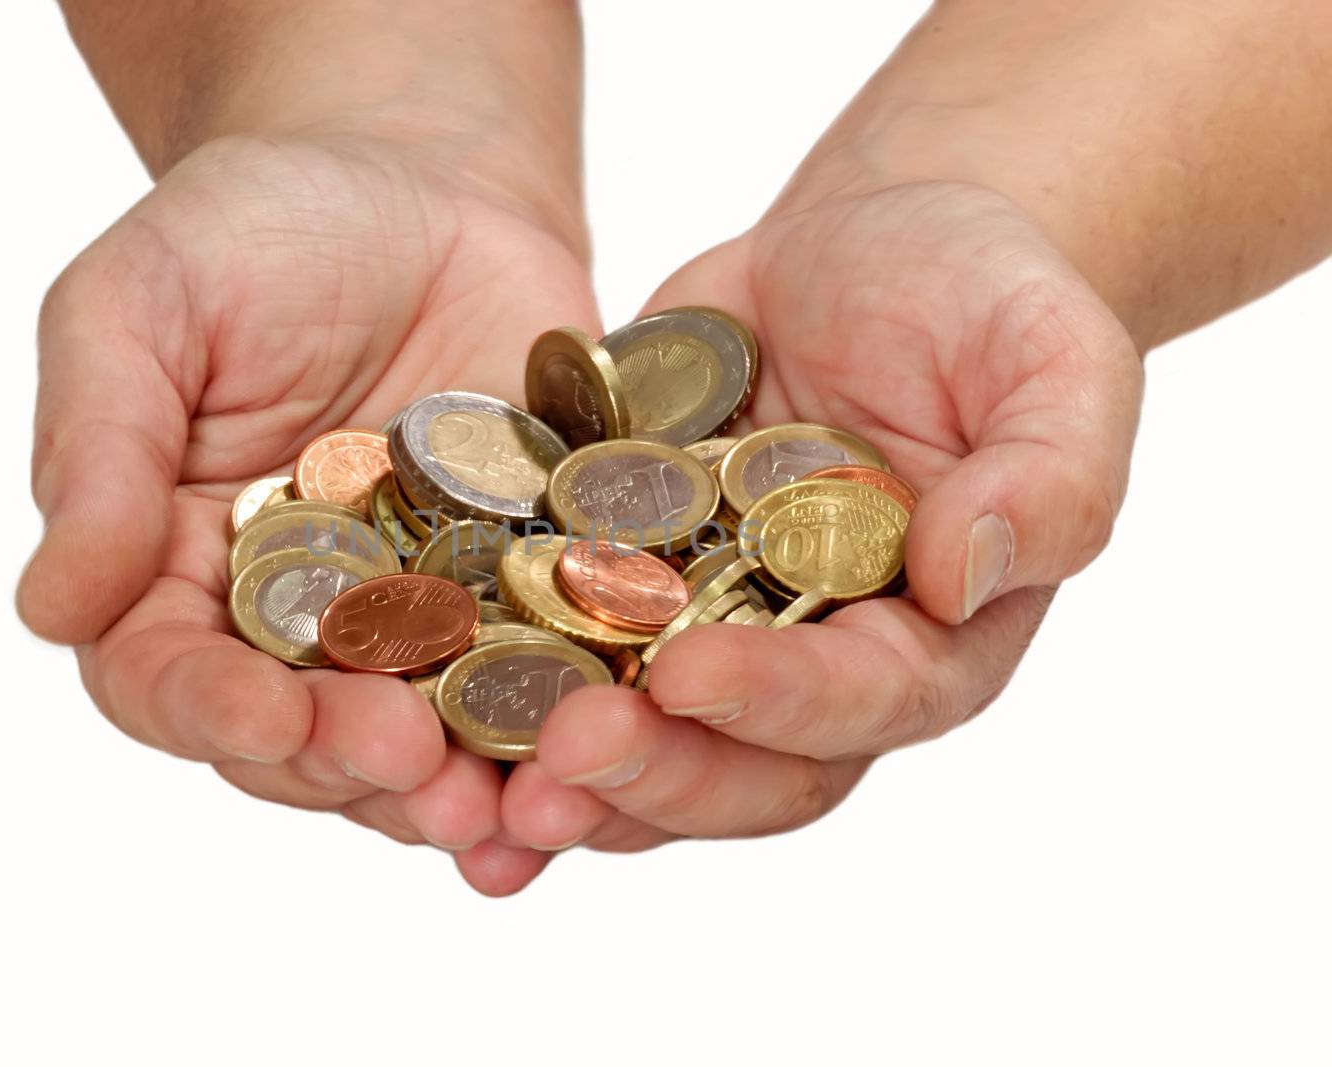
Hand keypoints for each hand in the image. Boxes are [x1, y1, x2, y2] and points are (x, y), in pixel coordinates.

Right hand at [16, 135, 599, 893]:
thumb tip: (50, 608)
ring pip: (424, 738)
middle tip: (413, 763)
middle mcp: (289, 623)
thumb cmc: (255, 228)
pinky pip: (541, 683)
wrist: (421, 183)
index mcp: (174, 570)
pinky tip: (594, 762)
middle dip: (351, 762)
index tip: (269, 719)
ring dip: (461, 783)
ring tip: (511, 799)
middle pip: (301, 737)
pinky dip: (561, 734)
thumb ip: (100, 450)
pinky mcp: (521, 598)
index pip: (166, 676)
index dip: (213, 712)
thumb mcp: (143, 306)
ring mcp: (413, 623)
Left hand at [499, 181, 1143, 853]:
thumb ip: (1052, 471)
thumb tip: (972, 568)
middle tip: (555, 754)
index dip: (780, 703)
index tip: (690, 675)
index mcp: (935, 639)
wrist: (863, 250)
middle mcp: (822, 668)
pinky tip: (426, 739)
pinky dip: (501, 716)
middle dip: (653, 772)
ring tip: (472, 792)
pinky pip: (562, 671)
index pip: (868, 703)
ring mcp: (715, 642)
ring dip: (564, 780)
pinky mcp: (622, 596)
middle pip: (744, 768)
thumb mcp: (1051, 355)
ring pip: (646, 752)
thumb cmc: (977, 294)